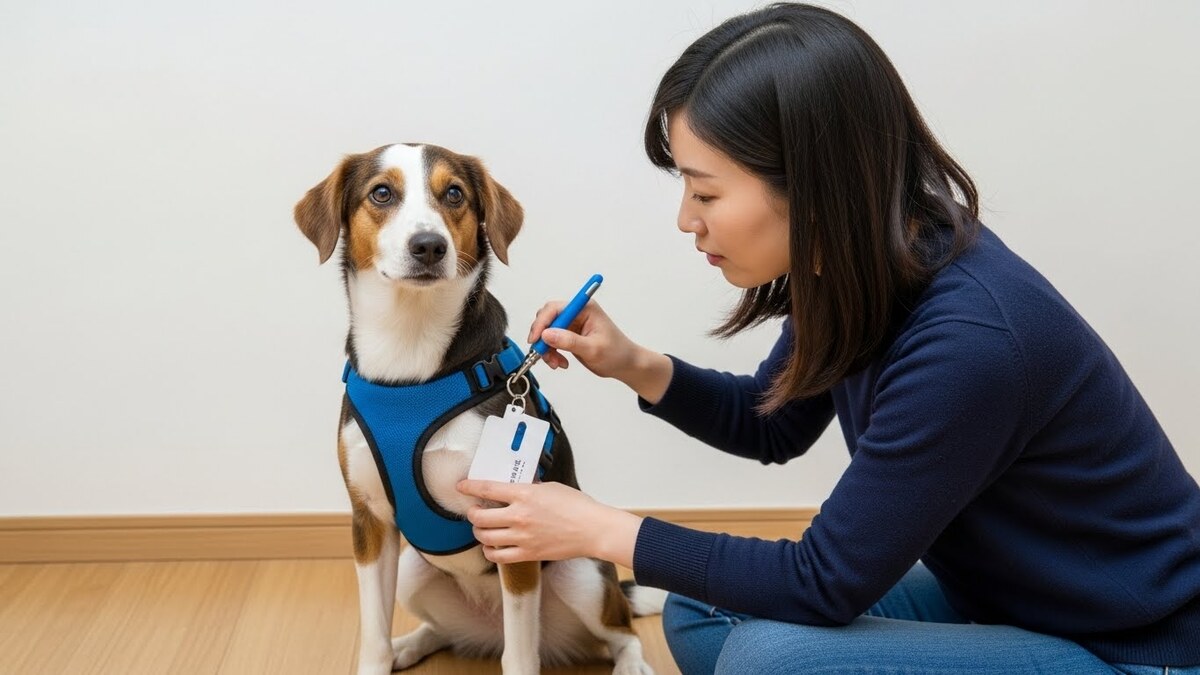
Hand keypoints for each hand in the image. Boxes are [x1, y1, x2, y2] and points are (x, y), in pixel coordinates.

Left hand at [456, 479, 642, 566]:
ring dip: (479, 532)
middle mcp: (518, 516)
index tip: (461, 487)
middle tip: (475, 511)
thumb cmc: (577, 507)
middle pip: (479, 516)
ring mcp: (521, 537)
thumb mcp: (549, 487)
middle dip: (472, 513)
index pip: (486, 488)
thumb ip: (528, 489)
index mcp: (524, 494)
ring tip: (482, 528)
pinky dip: (490, 551)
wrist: (592, 529)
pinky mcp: (527, 554)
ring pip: (484, 537)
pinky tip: (493, 546)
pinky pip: (498, 556)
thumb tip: (514, 490)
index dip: (469, 487)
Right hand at [527, 300, 640, 378]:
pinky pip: (551, 341)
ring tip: (556, 363)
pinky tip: (561, 362)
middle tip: (543, 353)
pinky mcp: (569, 335)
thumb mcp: (593, 349)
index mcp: (585, 308)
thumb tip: (546, 334)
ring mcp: (573, 324)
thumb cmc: (617, 354)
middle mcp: (577, 313)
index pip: (555, 308)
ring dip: (546, 348)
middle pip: (548, 318)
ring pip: (547, 332)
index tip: (536, 339)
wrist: (625, 365)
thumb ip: (569, 341)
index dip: (542, 322)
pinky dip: (551, 353)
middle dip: (542, 337)